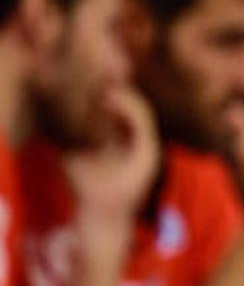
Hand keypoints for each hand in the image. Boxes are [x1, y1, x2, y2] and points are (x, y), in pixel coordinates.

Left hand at [63, 87, 159, 220]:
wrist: (100, 214)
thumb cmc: (86, 187)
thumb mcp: (73, 153)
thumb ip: (70, 136)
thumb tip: (53, 117)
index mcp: (124, 142)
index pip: (124, 109)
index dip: (114, 92)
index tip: (98, 77)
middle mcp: (138, 143)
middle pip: (136, 106)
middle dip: (122, 87)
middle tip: (106, 71)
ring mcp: (146, 148)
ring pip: (142, 112)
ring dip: (125, 97)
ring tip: (106, 87)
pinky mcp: (148, 154)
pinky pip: (143, 125)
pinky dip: (129, 110)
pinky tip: (111, 101)